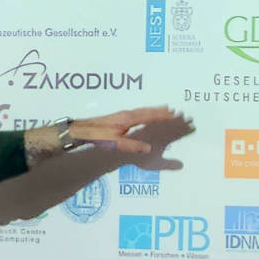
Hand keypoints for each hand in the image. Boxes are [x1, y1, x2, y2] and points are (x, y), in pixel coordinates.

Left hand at [70, 107, 194, 155]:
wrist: (80, 130)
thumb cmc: (97, 136)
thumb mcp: (115, 143)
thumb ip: (132, 146)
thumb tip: (149, 148)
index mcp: (128, 118)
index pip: (150, 116)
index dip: (164, 116)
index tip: (176, 114)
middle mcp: (127, 114)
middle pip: (149, 111)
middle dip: (164, 112)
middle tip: (178, 112)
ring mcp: (123, 115)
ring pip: (144, 110)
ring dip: (156, 111)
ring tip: (168, 110)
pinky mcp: (119, 118)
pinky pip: (138, 113)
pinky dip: (147, 112)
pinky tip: (147, 115)